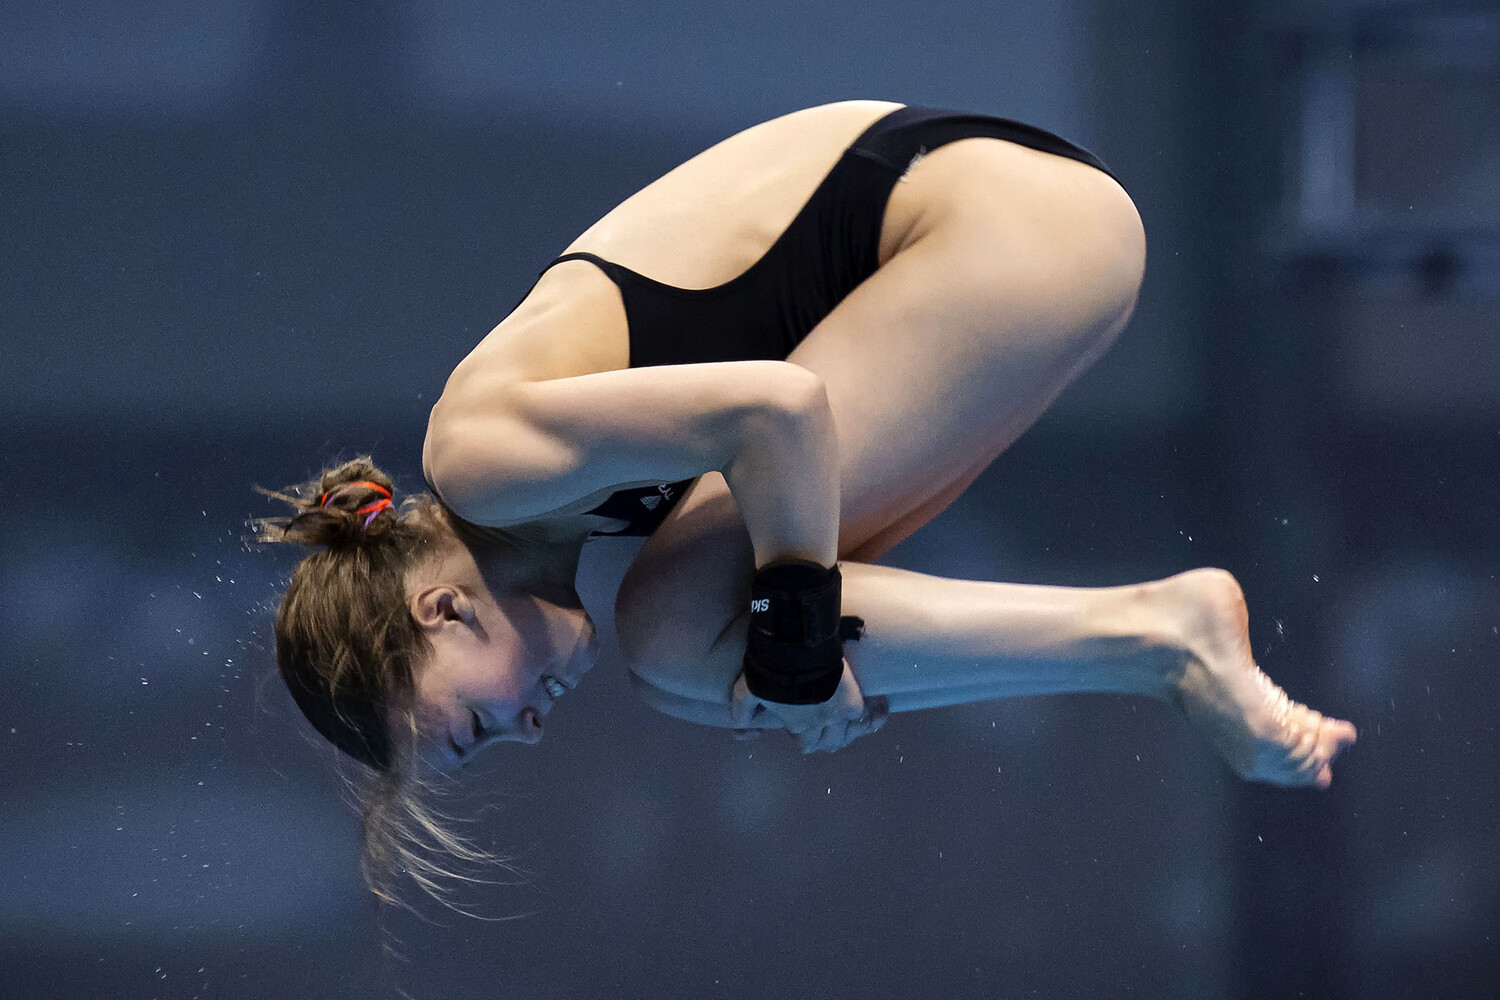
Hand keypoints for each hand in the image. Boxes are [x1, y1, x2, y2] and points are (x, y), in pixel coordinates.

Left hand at [729, 661, 888, 753]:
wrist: (795, 650)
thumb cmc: (769, 670)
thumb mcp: (746, 692)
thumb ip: (743, 713)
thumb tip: (745, 732)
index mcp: (796, 724)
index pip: (806, 744)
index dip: (804, 735)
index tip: (804, 723)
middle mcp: (818, 725)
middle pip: (829, 744)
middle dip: (827, 737)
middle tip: (829, 723)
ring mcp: (837, 716)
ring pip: (848, 735)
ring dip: (849, 730)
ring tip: (851, 720)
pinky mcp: (853, 703)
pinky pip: (868, 719)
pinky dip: (871, 717)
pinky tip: (872, 713)